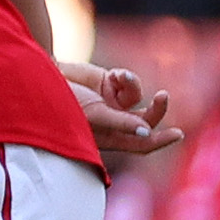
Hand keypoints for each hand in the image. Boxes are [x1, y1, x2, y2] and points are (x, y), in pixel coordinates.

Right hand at [64, 58, 183, 170]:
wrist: (42, 77)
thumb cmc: (62, 103)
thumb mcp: (93, 115)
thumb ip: (121, 122)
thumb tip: (147, 132)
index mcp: (108, 138)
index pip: (140, 144)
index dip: (159, 140)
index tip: (177, 133)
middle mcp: (113, 122)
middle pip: (146, 121)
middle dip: (157, 109)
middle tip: (162, 97)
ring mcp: (112, 103)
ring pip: (138, 98)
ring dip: (132, 85)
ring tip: (120, 76)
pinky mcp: (109, 83)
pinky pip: (129, 81)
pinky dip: (125, 77)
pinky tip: (113, 74)